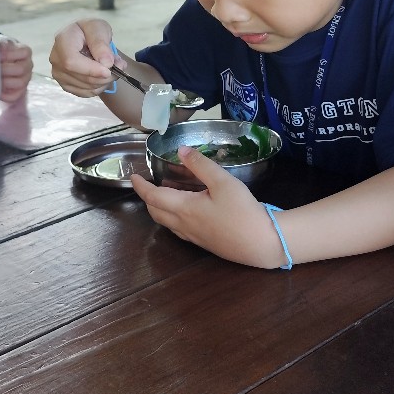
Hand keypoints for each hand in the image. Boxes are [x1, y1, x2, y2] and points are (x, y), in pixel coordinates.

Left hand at [0, 38, 33, 99]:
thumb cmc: (0, 53)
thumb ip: (0, 44)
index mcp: (25, 52)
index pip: (25, 52)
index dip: (10, 54)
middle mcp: (28, 65)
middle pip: (21, 69)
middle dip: (4, 69)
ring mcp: (25, 79)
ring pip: (20, 83)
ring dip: (4, 82)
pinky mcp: (20, 92)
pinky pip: (14, 96)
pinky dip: (4, 95)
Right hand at [49, 19, 115, 95]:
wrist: (85, 39)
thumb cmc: (91, 30)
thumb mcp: (99, 28)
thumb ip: (101, 43)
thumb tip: (105, 63)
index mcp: (62, 41)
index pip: (71, 61)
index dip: (91, 69)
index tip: (108, 70)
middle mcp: (56, 59)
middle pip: (81, 77)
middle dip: (104, 76)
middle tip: (119, 67)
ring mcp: (59, 74)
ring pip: (86, 87)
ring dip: (104, 81)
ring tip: (111, 67)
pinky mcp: (65, 85)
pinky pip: (86, 93)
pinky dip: (99, 87)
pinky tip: (102, 75)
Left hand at [129, 146, 287, 268]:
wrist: (260, 243)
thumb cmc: (242, 210)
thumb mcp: (223, 181)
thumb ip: (201, 165)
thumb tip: (180, 150)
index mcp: (184, 208)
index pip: (153, 197)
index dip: (141, 186)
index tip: (134, 176)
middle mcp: (183, 225)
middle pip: (155, 213)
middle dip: (147, 198)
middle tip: (148, 184)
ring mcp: (192, 237)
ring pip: (165, 223)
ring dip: (158, 209)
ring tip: (163, 194)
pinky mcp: (203, 243)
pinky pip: (177, 230)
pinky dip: (170, 218)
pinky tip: (184, 211)